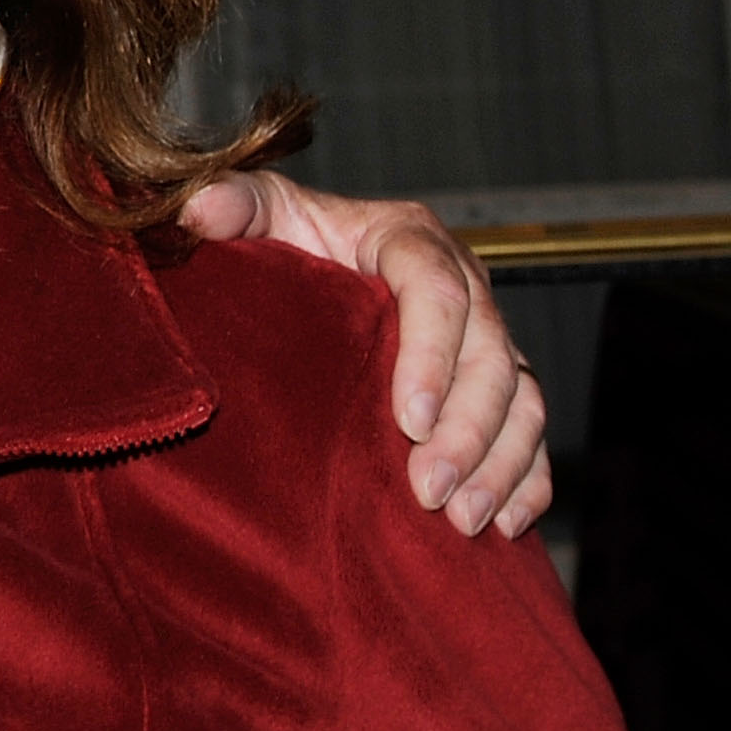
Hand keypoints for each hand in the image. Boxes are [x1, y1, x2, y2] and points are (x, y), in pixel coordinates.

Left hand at [180, 171, 549, 538]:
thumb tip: (199, 207)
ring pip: (521, 399)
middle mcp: (464, 285)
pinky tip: (505, 525)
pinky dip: (526, 480)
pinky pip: (531, 435)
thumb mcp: (259, 215)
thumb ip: (233, 205)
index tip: (408, 420)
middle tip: (428, 491)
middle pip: (490, 355)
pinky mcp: (497, 387)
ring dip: (499, 463)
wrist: (304, 273)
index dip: (431, 355)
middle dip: (466, 430)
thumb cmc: (282, 242)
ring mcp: (485, 339)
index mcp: (408, 238)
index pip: (437, 289)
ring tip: (464, 521)